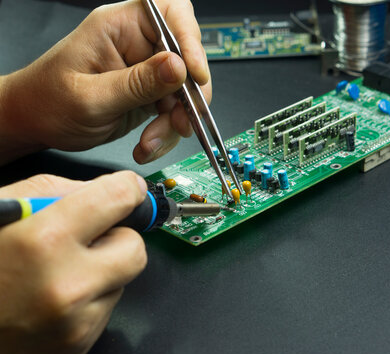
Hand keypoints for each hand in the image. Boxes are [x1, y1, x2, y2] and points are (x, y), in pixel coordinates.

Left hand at [0, 0, 210, 164]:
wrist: (35, 124)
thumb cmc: (48, 102)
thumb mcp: (92, 97)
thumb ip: (137, 83)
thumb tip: (179, 67)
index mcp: (118, 28)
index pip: (171, 14)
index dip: (190, 39)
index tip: (195, 73)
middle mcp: (136, 45)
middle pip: (186, 57)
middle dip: (187, 94)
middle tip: (181, 121)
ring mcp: (145, 71)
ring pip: (184, 90)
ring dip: (176, 121)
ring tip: (152, 141)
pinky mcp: (149, 94)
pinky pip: (174, 110)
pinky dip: (167, 132)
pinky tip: (148, 144)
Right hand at [0, 171, 147, 353]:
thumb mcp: (1, 209)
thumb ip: (53, 193)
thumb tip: (101, 190)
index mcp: (44, 241)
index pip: (117, 198)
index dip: (125, 189)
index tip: (127, 190)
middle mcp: (67, 285)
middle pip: (134, 247)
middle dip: (116, 238)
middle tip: (88, 239)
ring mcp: (75, 322)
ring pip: (121, 280)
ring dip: (100, 272)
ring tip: (56, 274)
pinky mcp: (77, 345)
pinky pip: (105, 309)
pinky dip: (88, 300)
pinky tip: (52, 299)